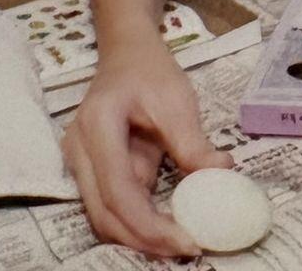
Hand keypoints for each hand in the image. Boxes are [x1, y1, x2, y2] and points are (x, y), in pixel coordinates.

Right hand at [60, 30, 230, 256]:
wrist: (127, 52)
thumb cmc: (150, 70)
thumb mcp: (177, 99)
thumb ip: (192, 142)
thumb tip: (221, 174)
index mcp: (98, 129)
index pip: (119, 194)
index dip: (150, 226)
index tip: (187, 241)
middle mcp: (80, 154)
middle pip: (104, 216)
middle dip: (144, 241)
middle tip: (188, 250)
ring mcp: (82, 166)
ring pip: (105, 217)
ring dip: (141, 236)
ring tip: (183, 243)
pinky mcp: (94, 173)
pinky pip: (115, 205)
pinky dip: (140, 221)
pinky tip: (170, 226)